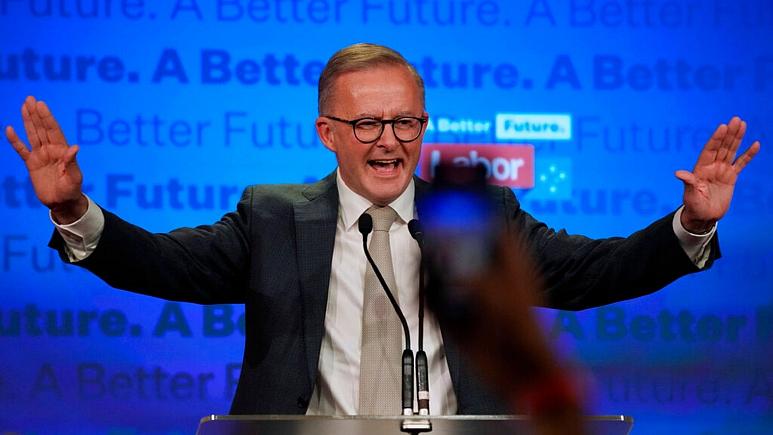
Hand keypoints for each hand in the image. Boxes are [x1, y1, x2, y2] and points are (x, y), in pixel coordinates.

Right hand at [5, 96, 86, 223]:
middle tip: (30, 98)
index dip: (47, 118)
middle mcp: (51, 150)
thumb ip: (72, 162)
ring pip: (32, 134)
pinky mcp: (31, 164)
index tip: (41, 104)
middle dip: (37, 114)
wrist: (62, 203)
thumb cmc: (72, 190)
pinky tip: (9, 129)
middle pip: (42, 128)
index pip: (53, 130)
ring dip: (28, 121)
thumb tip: (75, 147)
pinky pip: (21, 150)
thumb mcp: (74, 177)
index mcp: (62, 150)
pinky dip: (15, 140)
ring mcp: (40, 155)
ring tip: (24, 106)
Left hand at [676, 116, 759, 232]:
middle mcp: (712, 166)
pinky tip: (755, 144)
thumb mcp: (690, 195)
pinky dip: (748, 155)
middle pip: (722, 147)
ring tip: (743, 124)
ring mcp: (722, 170)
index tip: (722, 126)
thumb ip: (688, 183)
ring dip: (737, 138)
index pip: (710, 150)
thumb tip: (678, 173)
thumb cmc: (694, 206)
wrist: (704, 217)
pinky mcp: (731, 177)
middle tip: (736, 119)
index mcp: (701, 168)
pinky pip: (741, 163)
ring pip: (731, 151)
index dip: (716, 138)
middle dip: (729, 133)